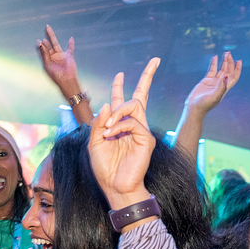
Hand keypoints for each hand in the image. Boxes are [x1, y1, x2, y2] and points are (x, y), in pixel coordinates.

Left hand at [36, 24, 80, 98]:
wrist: (67, 81)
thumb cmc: (55, 75)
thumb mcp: (47, 64)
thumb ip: (44, 53)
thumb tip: (40, 43)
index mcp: (47, 60)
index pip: (42, 51)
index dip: (40, 45)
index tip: (38, 40)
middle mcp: (53, 57)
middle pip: (49, 45)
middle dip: (46, 38)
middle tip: (44, 28)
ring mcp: (61, 56)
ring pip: (56, 44)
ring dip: (53, 37)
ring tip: (48, 29)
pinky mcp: (68, 57)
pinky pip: (70, 49)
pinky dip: (71, 44)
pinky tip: (71, 38)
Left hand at [90, 58, 159, 208]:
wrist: (115, 187)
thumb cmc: (104, 168)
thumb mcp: (94, 143)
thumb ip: (99, 123)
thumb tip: (108, 104)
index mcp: (119, 125)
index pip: (123, 101)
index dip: (121, 86)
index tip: (120, 74)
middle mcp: (133, 125)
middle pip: (140, 95)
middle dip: (148, 76)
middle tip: (155, 61)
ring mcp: (141, 131)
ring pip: (134, 105)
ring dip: (117, 113)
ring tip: (107, 129)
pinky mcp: (146, 139)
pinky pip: (133, 122)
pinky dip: (119, 126)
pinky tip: (111, 135)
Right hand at [184, 51, 241, 115]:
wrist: (194, 107)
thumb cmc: (204, 105)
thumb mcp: (214, 97)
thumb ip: (221, 87)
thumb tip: (226, 76)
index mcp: (224, 88)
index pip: (234, 77)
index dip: (237, 69)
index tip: (239, 61)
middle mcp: (220, 84)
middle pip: (228, 71)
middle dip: (230, 62)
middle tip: (229, 54)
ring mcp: (214, 82)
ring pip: (221, 69)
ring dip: (224, 62)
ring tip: (226, 53)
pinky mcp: (206, 80)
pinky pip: (212, 70)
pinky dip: (214, 63)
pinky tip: (215, 57)